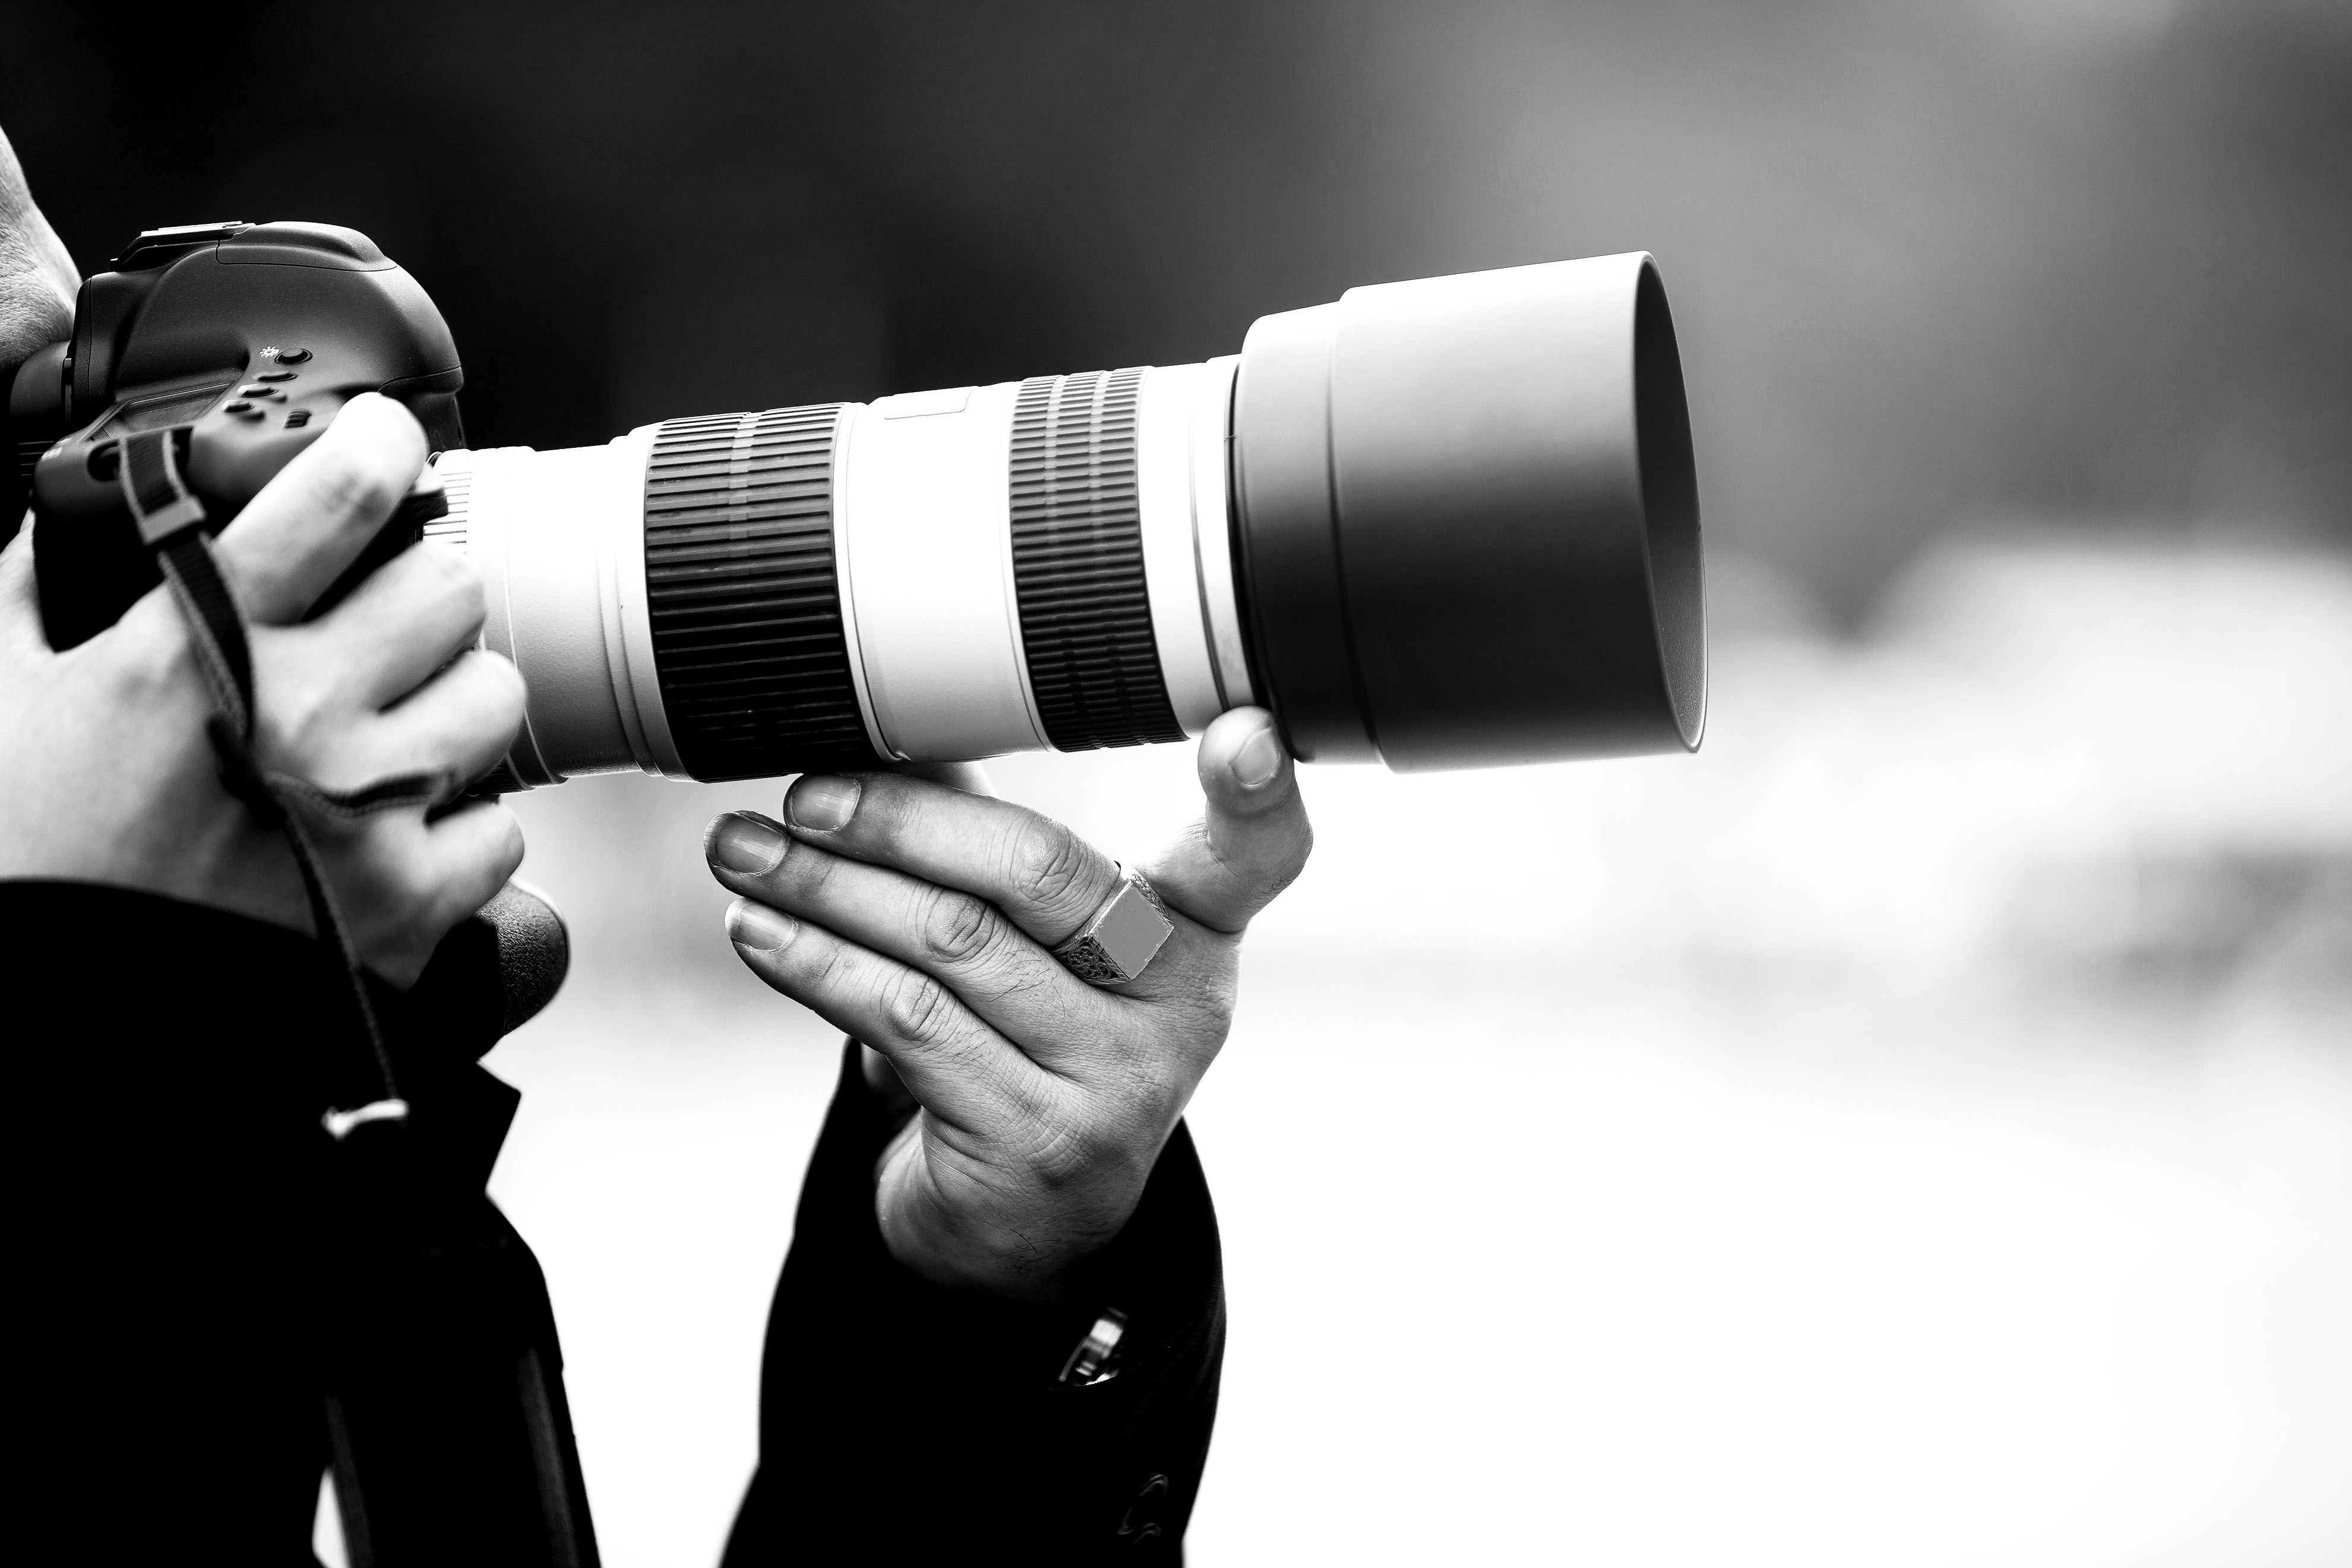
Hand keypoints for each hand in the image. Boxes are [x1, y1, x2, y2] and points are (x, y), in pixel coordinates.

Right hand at [0, 394, 526, 984]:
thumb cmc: (37, 865)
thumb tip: (47, 537)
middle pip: (451, 587)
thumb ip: (35, 602)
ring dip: (453, 706)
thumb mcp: (5, 706)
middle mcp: (299, 715)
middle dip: (419, 601)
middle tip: (380, 632)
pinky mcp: (410, 905)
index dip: (379, 445)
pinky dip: (461, 831)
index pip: (334, 496)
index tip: (388, 441)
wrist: (70, 1006)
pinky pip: (501, 830)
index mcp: (199, 648)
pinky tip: (399, 835)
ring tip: (394, 735)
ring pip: (496, 696)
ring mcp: (364, 810)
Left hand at [705, 709, 1311, 1304]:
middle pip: (1038, 875)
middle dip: (900, 822)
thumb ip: (986, 845)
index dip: (1255, 795)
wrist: (1018, 1227)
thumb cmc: (1024, 1047)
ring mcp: (1116, 1082)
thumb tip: (891, 747)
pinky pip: (907, 1022)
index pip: (1247, 857)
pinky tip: (763, 932)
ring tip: (745, 853)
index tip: (1244, 732)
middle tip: (806, 797)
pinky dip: (819, 963)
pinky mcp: (1037, 1141)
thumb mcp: (1031, 944)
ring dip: (827, 890)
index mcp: (1197, 932)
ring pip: (951, 945)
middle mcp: (1179, 1005)